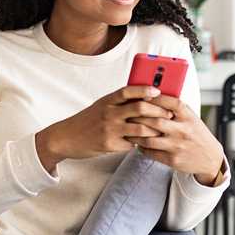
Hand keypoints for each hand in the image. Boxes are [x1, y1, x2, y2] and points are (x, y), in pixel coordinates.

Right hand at [44, 85, 174, 162]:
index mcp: (107, 101)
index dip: (144, 89)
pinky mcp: (109, 145)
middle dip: (158, 112)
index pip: (128, 91)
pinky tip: (148, 144)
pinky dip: (141, 144)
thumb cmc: (85, 121)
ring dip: (155, 130)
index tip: (158, 91)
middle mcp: (109, 113)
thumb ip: (118, 102)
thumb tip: (142, 98)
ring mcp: (110, 130)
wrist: (65, 138)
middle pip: (140, 109)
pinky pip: (132, 144)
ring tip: (163, 131)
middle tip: (169, 115)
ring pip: (141, 129)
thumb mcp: (100, 106)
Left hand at [123, 93, 224, 181]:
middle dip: (139, 117)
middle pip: (155, 121)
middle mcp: (183, 130)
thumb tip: (153, 96)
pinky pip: (151, 152)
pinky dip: (141, 147)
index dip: (156, 98)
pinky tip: (137, 142)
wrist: (210, 158)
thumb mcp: (191, 118)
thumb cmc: (196, 134)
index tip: (143, 95)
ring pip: (149, 139)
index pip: (171, 103)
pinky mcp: (173, 159)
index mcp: (189, 117)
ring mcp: (177, 146)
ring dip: (136, 135)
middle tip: (128, 114)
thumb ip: (176, 110)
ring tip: (129, 130)